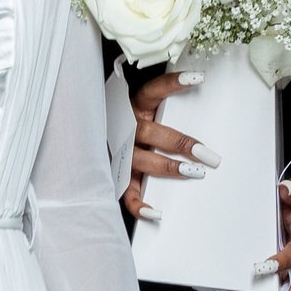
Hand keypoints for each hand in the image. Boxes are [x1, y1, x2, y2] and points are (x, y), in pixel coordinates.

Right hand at [125, 71, 192, 220]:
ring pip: (142, 161)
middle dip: (180, 142)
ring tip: (193, 172)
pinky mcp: (116, 176)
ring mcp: (119, 154)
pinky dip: (139, 205)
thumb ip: (161, 103)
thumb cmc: (126, 122)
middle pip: (151, 132)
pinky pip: (126, 194)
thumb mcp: (140, 107)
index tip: (197, 78)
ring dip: (167, 167)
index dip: (172, 84)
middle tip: (206, 153)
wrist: (84, 137)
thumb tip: (199, 88)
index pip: (152, 91)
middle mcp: (124, 128)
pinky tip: (156, 212)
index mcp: (132, 107)